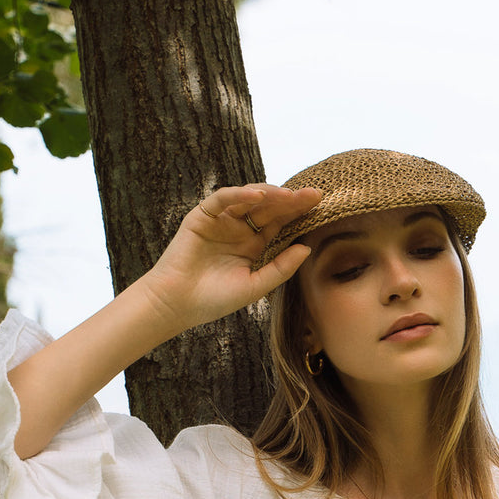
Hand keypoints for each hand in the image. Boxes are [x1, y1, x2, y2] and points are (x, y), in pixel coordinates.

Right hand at [138, 183, 322, 334]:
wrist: (177, 304)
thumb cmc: (214, 300)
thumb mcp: (255, 286)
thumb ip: (280, 269)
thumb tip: (307, 248)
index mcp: (253, 245)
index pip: (280, 223)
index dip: (298, 214)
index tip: (321, 206)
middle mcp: (239, 228)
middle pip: (269, 208)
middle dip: (291, 200)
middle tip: (314, 194)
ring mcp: (221, 219)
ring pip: (249, 198)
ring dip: (270, 194)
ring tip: (290, 195)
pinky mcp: (202, 215)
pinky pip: (224, 198)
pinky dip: (240, 194)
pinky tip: (259, 196)